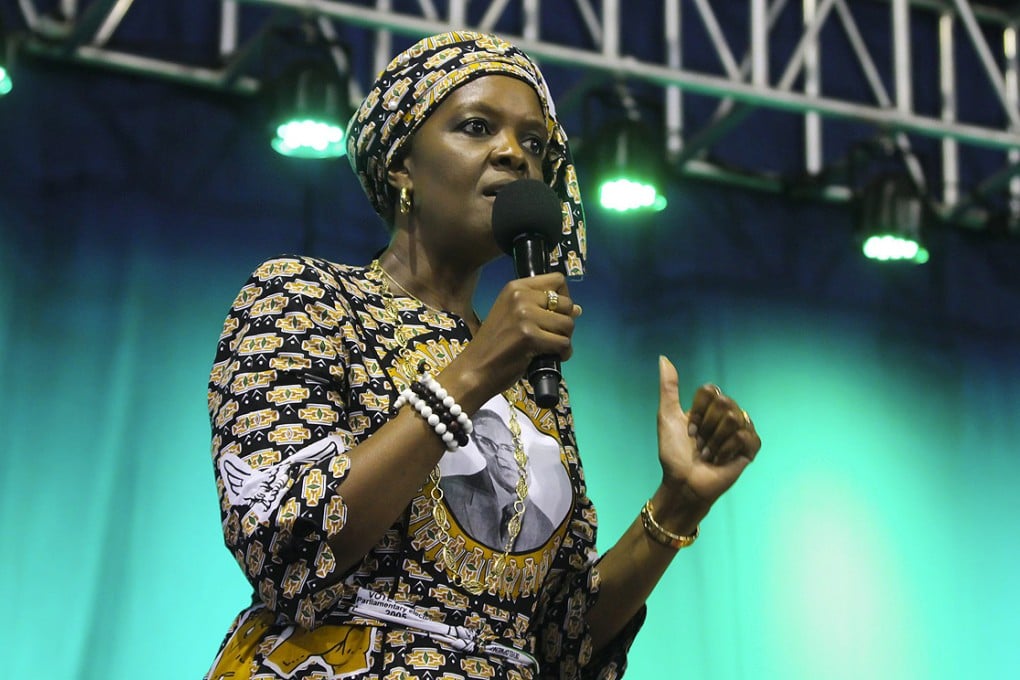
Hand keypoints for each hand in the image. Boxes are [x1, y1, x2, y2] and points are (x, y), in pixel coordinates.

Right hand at [442, 272, 580, 404]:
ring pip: (568, 324)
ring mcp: (525, 315)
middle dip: (565, 323)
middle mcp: (520, 296)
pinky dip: (563, 354)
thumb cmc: (493, 345)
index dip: (564, 297)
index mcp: (515, 287)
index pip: (557, 280)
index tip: (556, 313)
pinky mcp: (530, 336)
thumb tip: (577, 309)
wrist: (475, 369)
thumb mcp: (513, 316)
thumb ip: (541, 308)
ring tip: (549, 348)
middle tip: (551, 336)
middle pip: (567, 303)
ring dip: (564, 340)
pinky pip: (564, 344)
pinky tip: (549, 358)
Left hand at [656, 355, 760, 516]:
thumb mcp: (666, 417)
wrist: (683, 483)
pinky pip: (746, 437)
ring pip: (734, 420)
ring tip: (708, 454)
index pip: (712, 390)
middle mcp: (727, 414)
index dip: (698, 411)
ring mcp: (741, 430)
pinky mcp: (750, 448)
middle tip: (699, 443)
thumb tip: (663, 358)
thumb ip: (668, 388)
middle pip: (725, 404)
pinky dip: (728, 450)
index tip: (689, 428)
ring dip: (715, 442)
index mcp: (709, 406)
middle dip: (707, 427)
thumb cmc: (673, 454)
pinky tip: (721, 460)